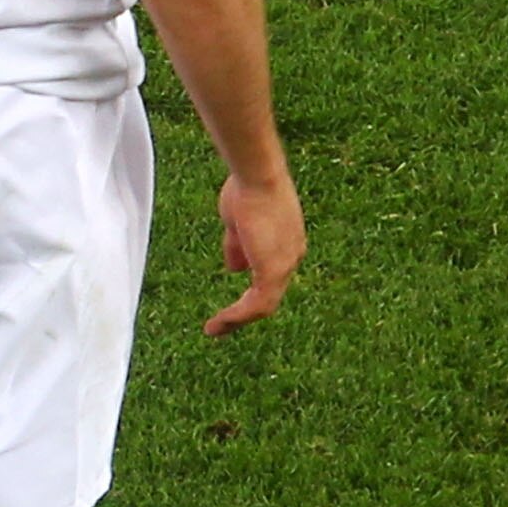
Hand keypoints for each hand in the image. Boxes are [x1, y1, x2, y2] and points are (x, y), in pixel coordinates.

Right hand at [204, 170, 303, 335]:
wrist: (257, 177)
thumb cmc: (247, 189)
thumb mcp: (238, 224)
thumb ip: (238, 247)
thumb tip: (234, 268)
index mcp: (286, 245)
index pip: (270, 278)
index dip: (250, 292)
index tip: (232, 303)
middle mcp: (292, 257)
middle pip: (269, 296)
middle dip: (244, 313)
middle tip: (223, 324)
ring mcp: (286, 264)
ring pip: (263, 305)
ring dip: (237, 319)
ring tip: (215, 329)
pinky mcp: (274, 270)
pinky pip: (256, 305)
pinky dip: (236, 316)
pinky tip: (219, 323)